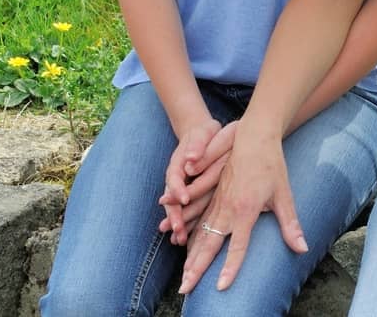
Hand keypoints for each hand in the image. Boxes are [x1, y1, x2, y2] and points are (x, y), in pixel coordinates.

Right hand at [160, 122, 237, 243]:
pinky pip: (186, 211)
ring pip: (177, 208)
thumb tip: (191, 157)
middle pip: (172, 198)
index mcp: (177, 164)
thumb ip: (197, 145)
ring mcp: (181, 188)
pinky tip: (185, 240)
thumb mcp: (202, 134)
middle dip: (174, 214)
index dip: (178, 189)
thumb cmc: (204, 134)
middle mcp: (176, 179)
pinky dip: (185, 224)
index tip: (184, 198)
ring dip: (178, 223)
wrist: (202, 136)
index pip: (175, 178)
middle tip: (178, 229)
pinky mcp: (190, 195)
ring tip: (179, 241)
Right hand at [178, 128, 304, 294]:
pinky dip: (189, 236)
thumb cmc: (272, 166)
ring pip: (199, 234)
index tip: (220, 287)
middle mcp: (227, 209)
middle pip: (209, 244)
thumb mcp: (284, 195)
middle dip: (196, 269)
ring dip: (190, 257)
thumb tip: (302, 248)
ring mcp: (217, 202)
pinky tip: (183, 247)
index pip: (237, 247)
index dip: (230, 268)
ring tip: (182, 276)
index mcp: (245, 210)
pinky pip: (198, 220)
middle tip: (184, 289)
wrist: (253, 136)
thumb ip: (290, 224)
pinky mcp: (213, 195)